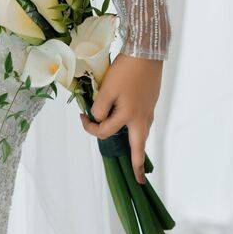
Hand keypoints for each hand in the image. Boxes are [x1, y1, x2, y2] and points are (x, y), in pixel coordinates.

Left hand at [79, 53, 162, 185]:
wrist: (147, 52)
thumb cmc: (126, 70)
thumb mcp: (107, 88)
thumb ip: (100, 107)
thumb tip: (98, 119)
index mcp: (129, 116)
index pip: (104, 131)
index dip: (89, 127)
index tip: (81, 117)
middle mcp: (142, 118)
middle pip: (139, 147)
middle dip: (137, 165)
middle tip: (140, 181)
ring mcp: (148, 111)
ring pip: (142, 135)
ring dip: (138, 148)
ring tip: (136, 160)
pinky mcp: (151, 103)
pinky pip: (144, 123)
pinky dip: (139, 131)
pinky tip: (134, 129)